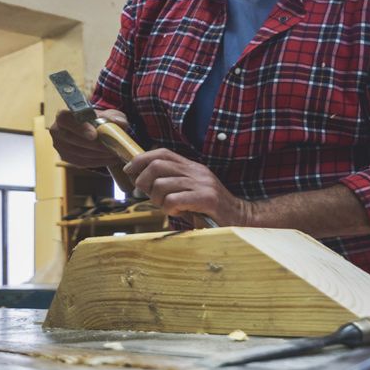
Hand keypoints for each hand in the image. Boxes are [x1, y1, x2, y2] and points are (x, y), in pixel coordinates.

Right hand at [48, 108, 132, 169]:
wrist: (90, 128)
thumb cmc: (97, 119)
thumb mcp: (106, 114)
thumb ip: (114, 116)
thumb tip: (119, 121)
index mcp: (63, 115)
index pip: (65, 119)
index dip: (79, 127)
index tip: (94, 134)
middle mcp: (57, 130)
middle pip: (74, 139)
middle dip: (96, 145)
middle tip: (112, 147)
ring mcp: (59, 145)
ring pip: (79, 153)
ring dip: (99, 154)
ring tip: (115, 153)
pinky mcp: (65, 157)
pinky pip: (82, 162)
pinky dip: (98, 161)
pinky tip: (110, 159)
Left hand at [124, 148, 252, 226]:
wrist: (240, 217)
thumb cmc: (210, 208)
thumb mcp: (190, 190)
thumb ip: (172, 184)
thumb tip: (144, 183)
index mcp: (192, 166)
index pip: (162, 153)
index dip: (141, 159)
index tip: (129, 170)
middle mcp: (196, 171)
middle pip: (157, 165)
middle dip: (143, 181)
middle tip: (145, 194)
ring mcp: (202, 184)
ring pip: (162, 184)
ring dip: (157, 199)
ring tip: (166, 207)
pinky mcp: (207, 198)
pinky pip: (174, 200)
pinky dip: (169, 208)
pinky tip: (177, 212)